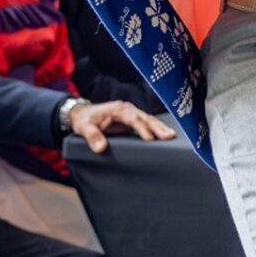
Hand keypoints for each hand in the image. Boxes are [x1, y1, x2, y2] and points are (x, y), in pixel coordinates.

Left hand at [63, 99, 177, 154]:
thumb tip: (100, 147)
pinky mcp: (133, 120)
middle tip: (169, 136)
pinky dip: (157, 128)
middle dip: (158, 127)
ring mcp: (132, 113)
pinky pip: (148, 123)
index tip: (150, 139)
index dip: (141, 128)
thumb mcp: (84, 127)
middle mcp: (128, 109)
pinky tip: (166, 135)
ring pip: (150, 119)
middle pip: (146, 117)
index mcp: (118, 109)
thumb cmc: (84, 120)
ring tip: (172, 136)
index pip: (133, 118)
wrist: (82, 113)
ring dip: (161, 128)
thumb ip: (92, 136)